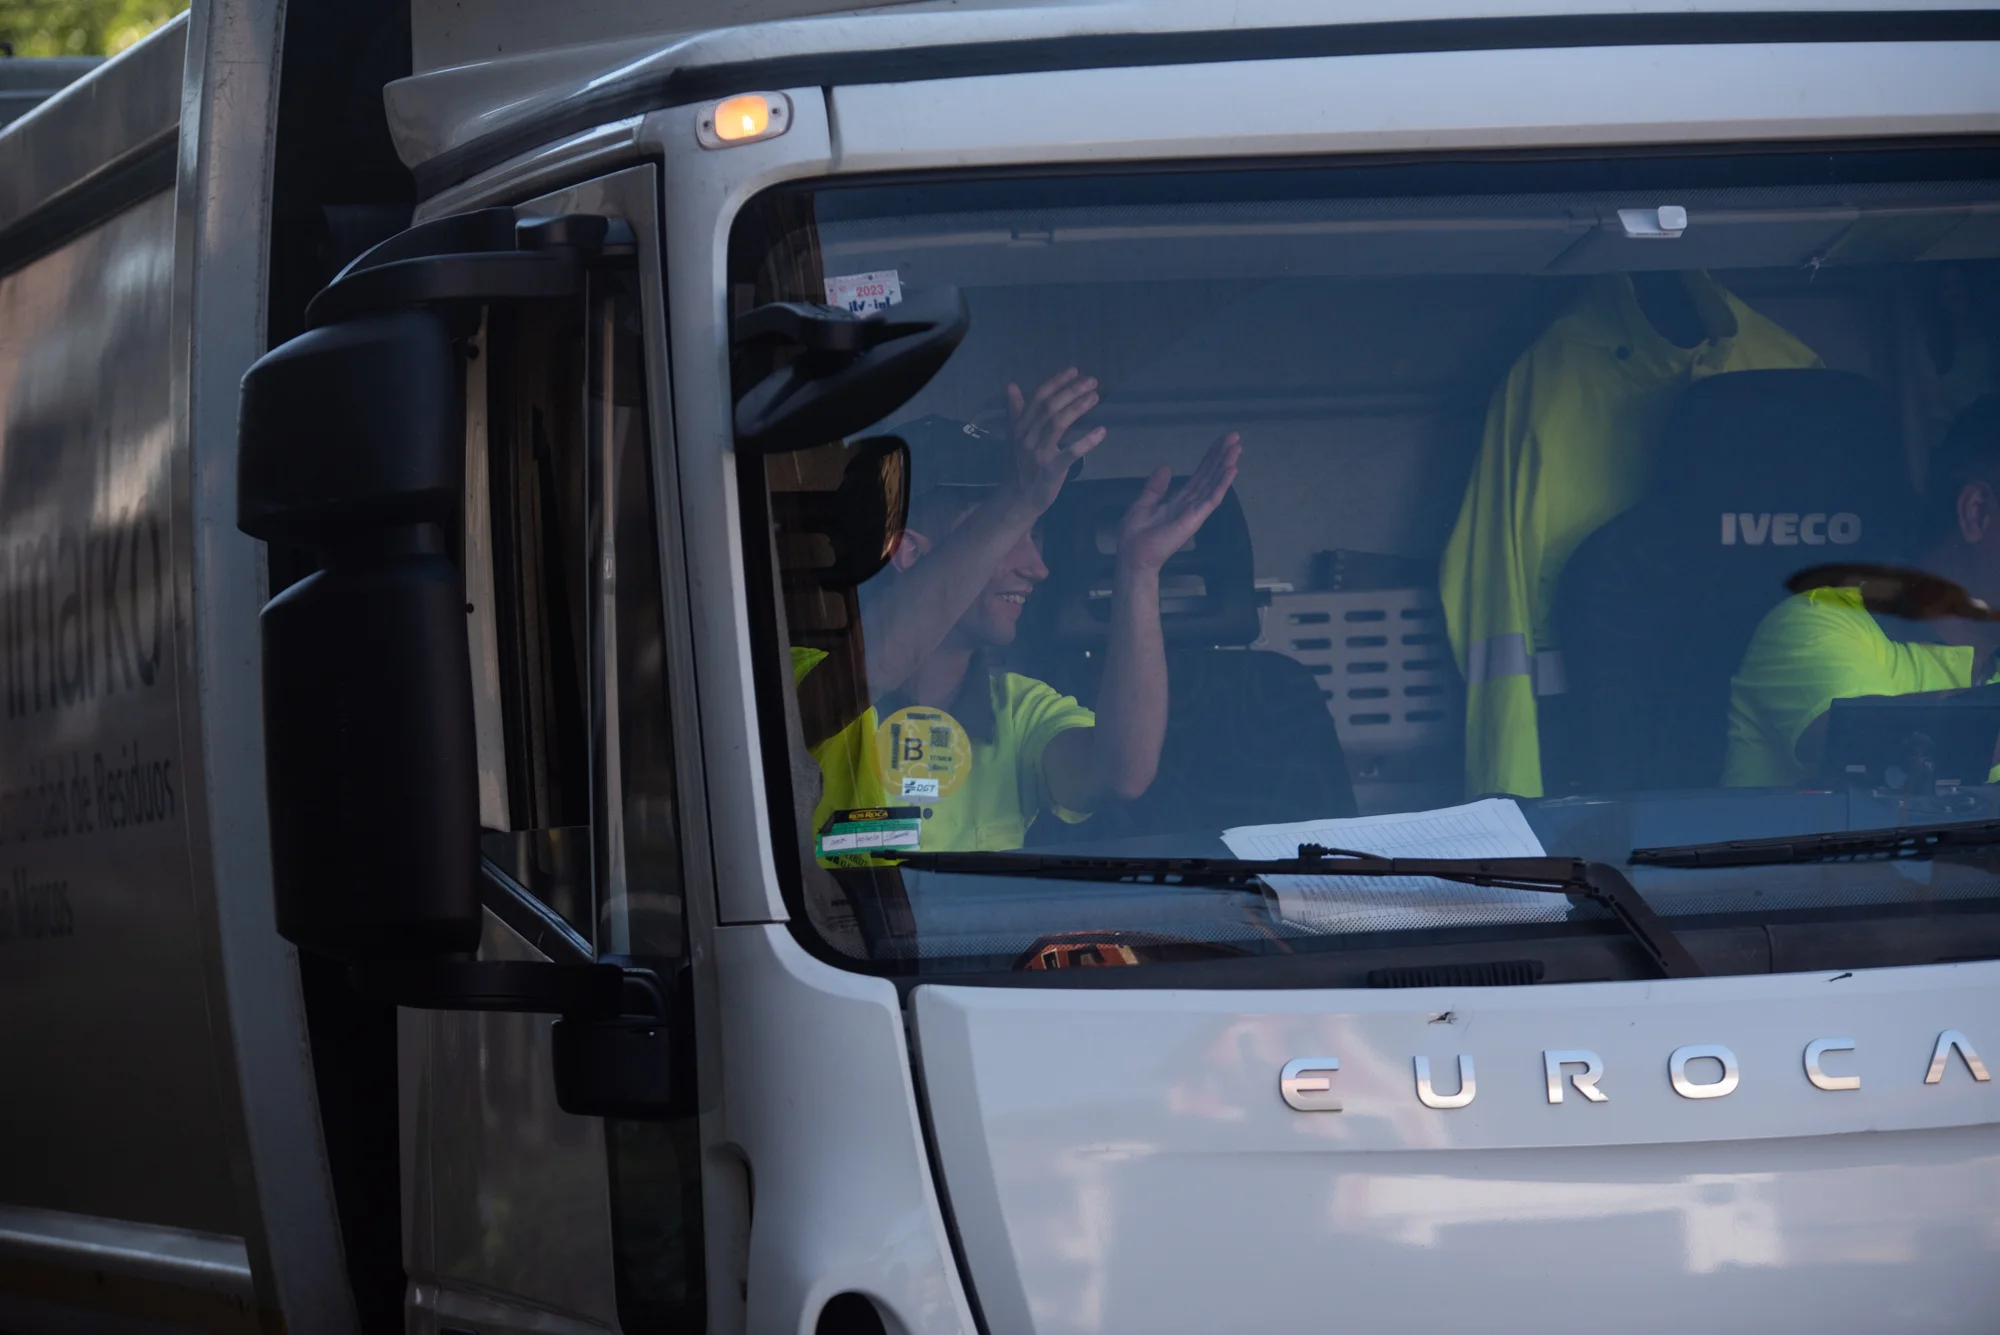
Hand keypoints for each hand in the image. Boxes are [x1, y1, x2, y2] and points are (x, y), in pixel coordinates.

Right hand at [1004, 369, 1107, 516]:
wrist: (1020, 497)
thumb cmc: (1022, 464)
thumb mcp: (1017, 436)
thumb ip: (1016, 410)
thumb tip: (1011, 385)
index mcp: (1020, 426)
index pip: (1038, 398)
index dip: (1056, 382)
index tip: (1074, 370)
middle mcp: (1027, 437)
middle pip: (1050, 408)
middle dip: (1071, 391)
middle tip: (1092, 381)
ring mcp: (1038, 453)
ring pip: (1057, 424)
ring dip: (1077, 408)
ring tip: (1094, 397)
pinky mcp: (1051, 470)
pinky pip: (1070, 454)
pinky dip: (1086, 442)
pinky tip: (1102, 432)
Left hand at [1117, 432, 1241, 573]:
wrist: (1133, 556)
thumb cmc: (1135, 535)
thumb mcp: (1143, 503)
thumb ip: (1156, 487)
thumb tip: (1165, 468)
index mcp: (1178, 500)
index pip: (1198, 475)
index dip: (1209, 458)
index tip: (1221, 442)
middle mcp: (1190, 503)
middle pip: (1209, 475)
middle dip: (1222, 456)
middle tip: (1235, 436)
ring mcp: (1194, 511)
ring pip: (1213, 483)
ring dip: (1226, 465)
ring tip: (1237, 448)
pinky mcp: (1194, 518)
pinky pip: (1211, 499)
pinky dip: (1222, 484)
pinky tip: (1231, 470)